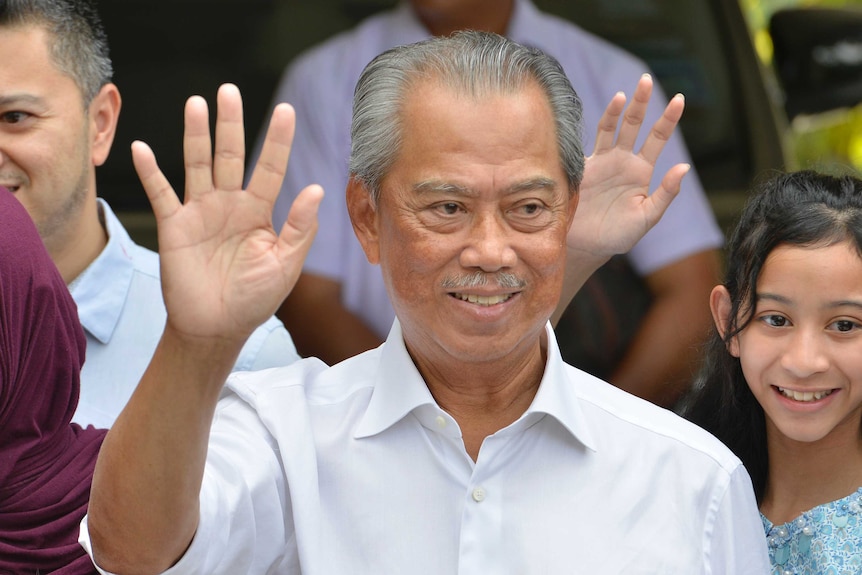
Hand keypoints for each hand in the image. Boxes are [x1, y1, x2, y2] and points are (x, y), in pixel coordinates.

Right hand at [131, 83, 322, 342]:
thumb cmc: (255, 300)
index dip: (278, 140)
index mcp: (259, 212)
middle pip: (230, 155)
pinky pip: (161, 194)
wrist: (217, 329)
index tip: (287, 110)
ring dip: (195, 135)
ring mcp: (200, 212)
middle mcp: (230, 205)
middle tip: (230, 91)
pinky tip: (143, 148)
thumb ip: (300, 228)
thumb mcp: (285, 265)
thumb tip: (317, 189)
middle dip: (231, 124)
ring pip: (197, 165)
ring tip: (197, 104)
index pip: (270, 168)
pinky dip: (150, 173)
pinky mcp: (174, 226)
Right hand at [568, 74, 688, 257]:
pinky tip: (608, 110)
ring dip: (618, 109)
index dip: (668, 119)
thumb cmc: (617, 235)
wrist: (583, 246)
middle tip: (646, 80)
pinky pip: (588, 143)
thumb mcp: (647, 217)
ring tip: (625, 92)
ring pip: (611, 128)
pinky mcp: (582, 168)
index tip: (680, 99)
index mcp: (641, 171)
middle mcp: (622, 161)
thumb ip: (665, 194)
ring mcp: (601, 162)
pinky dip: (598, 127)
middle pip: (634, 125)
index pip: (657, 138)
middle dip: (641, 102)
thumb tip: (684, 167)